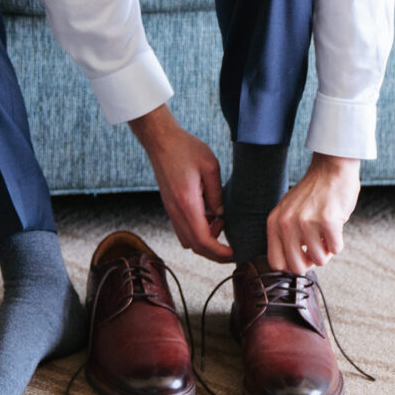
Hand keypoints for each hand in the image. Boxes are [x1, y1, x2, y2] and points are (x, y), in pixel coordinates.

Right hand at [129, 104, 233, 262]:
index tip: (234, 254)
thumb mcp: (210, 166)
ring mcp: (170, 210)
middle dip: (214, 253)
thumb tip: (221, 215)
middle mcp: (176, 211)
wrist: (161, 141)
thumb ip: (217, 194)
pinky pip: (183, 229)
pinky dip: (197, 231)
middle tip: (231, 249)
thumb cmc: (185, 149)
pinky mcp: (170, 206)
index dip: (219, 253)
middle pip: (194, 246)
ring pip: (187, 240)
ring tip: (220, 223)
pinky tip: (209, 216)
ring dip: (205, 241)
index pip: (203, 240)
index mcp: (187, 203)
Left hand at [266, 153, 360, 275]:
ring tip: (326, 232)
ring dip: (326, 250)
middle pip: (297, 267)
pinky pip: (336, 249)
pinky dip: (338, 242)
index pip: (276, 263)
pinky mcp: (328, 221)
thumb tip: (292, 266)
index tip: (301, 258)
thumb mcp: (287, 211)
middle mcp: (287, 223)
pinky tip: (335, 225)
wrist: (330, 168)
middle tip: (317, 247)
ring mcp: (307, 222)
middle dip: (310, 262)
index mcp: (275, 222)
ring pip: (320, 260)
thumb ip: (285, 236)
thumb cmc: (312, 192)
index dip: (291, 266)